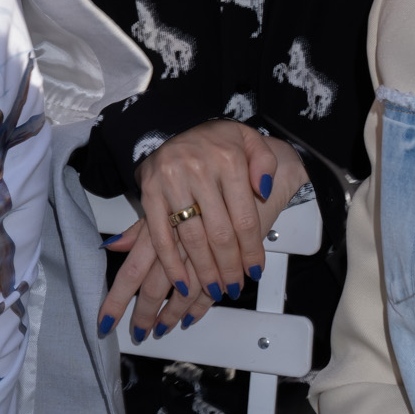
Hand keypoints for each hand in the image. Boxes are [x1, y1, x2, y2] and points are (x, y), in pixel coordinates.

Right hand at [99, 122, 308, 341]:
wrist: (176, 123)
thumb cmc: (217, 140)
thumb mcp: (252, 140)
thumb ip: (266, 163)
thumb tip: (263, 191)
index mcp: (228, 158)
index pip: (244, 217)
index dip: (251, 250)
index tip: (255, 272)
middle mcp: (199, 170)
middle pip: (219, 232)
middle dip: (229, 267)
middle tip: (235, 287)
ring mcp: (171, 182)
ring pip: (191, 238)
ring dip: (204, 271)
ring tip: (216, 290)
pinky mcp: (148, 192)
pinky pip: (159, 235)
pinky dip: (170, 264)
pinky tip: (182, 283)